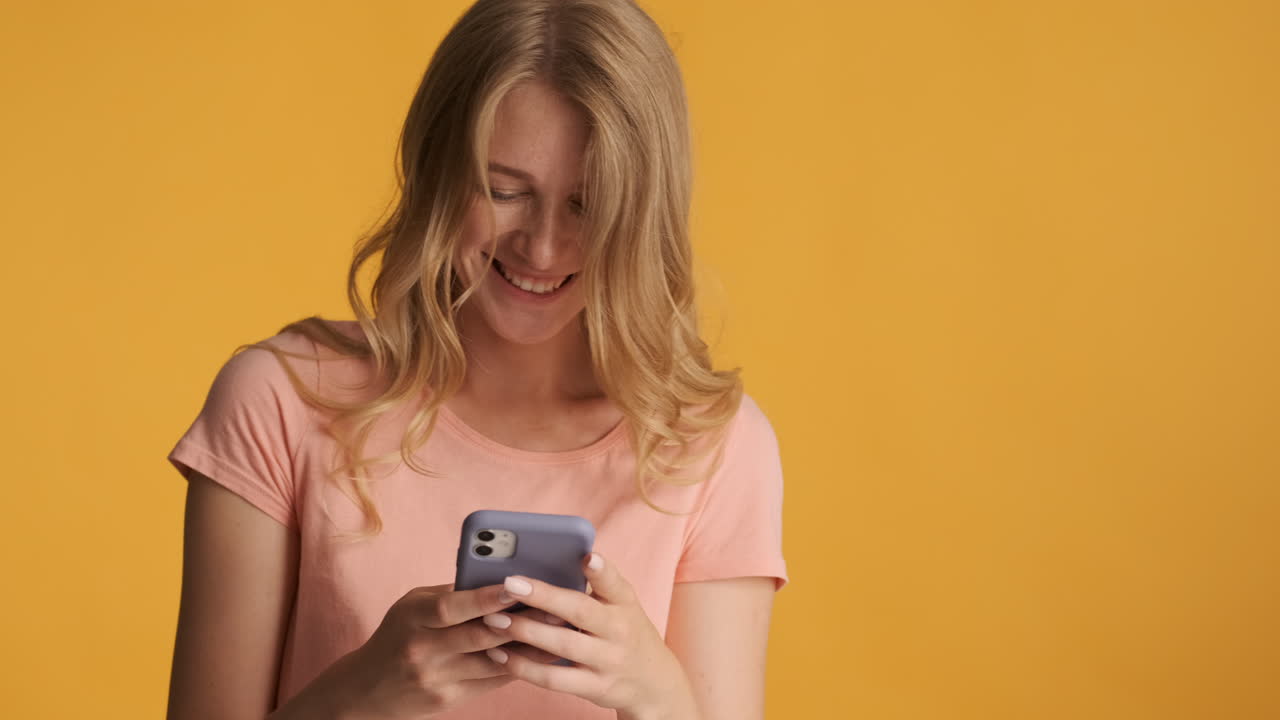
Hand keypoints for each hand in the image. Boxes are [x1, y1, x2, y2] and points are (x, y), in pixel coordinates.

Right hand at [282, 581, 563, 719]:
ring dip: (529, 645)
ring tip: (559, 630)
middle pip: (479, 635)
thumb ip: (451, 593)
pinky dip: (518, 665)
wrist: (367, 690)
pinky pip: (491, 681)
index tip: (515, 584)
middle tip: (556, 608)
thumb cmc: (398, 635)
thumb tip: (497, 574)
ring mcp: (436, 678)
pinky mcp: (448, 699)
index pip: (450, 606)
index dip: (484, 597)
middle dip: (521, 621)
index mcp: (413, 617)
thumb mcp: (412, 606)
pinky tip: (540, 654)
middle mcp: (423, 649)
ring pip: (492, 661)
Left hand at [480, 553, 696, 718]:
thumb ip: (593, 587)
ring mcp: (607, 660)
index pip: (615, 583)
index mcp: (624, 602)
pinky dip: (524, 667)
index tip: (587, 556)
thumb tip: (544, 561)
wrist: (653, 682)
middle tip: (509, 584)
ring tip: (494, 619)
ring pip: (563, 645)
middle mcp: (619, 630)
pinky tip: (500, 653)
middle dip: (543, 597)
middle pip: (580, 611)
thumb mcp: (621, 605)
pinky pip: (553, 679)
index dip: (602, 571)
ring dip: (526, 632)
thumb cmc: (624, 631)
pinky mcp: (594, 687)